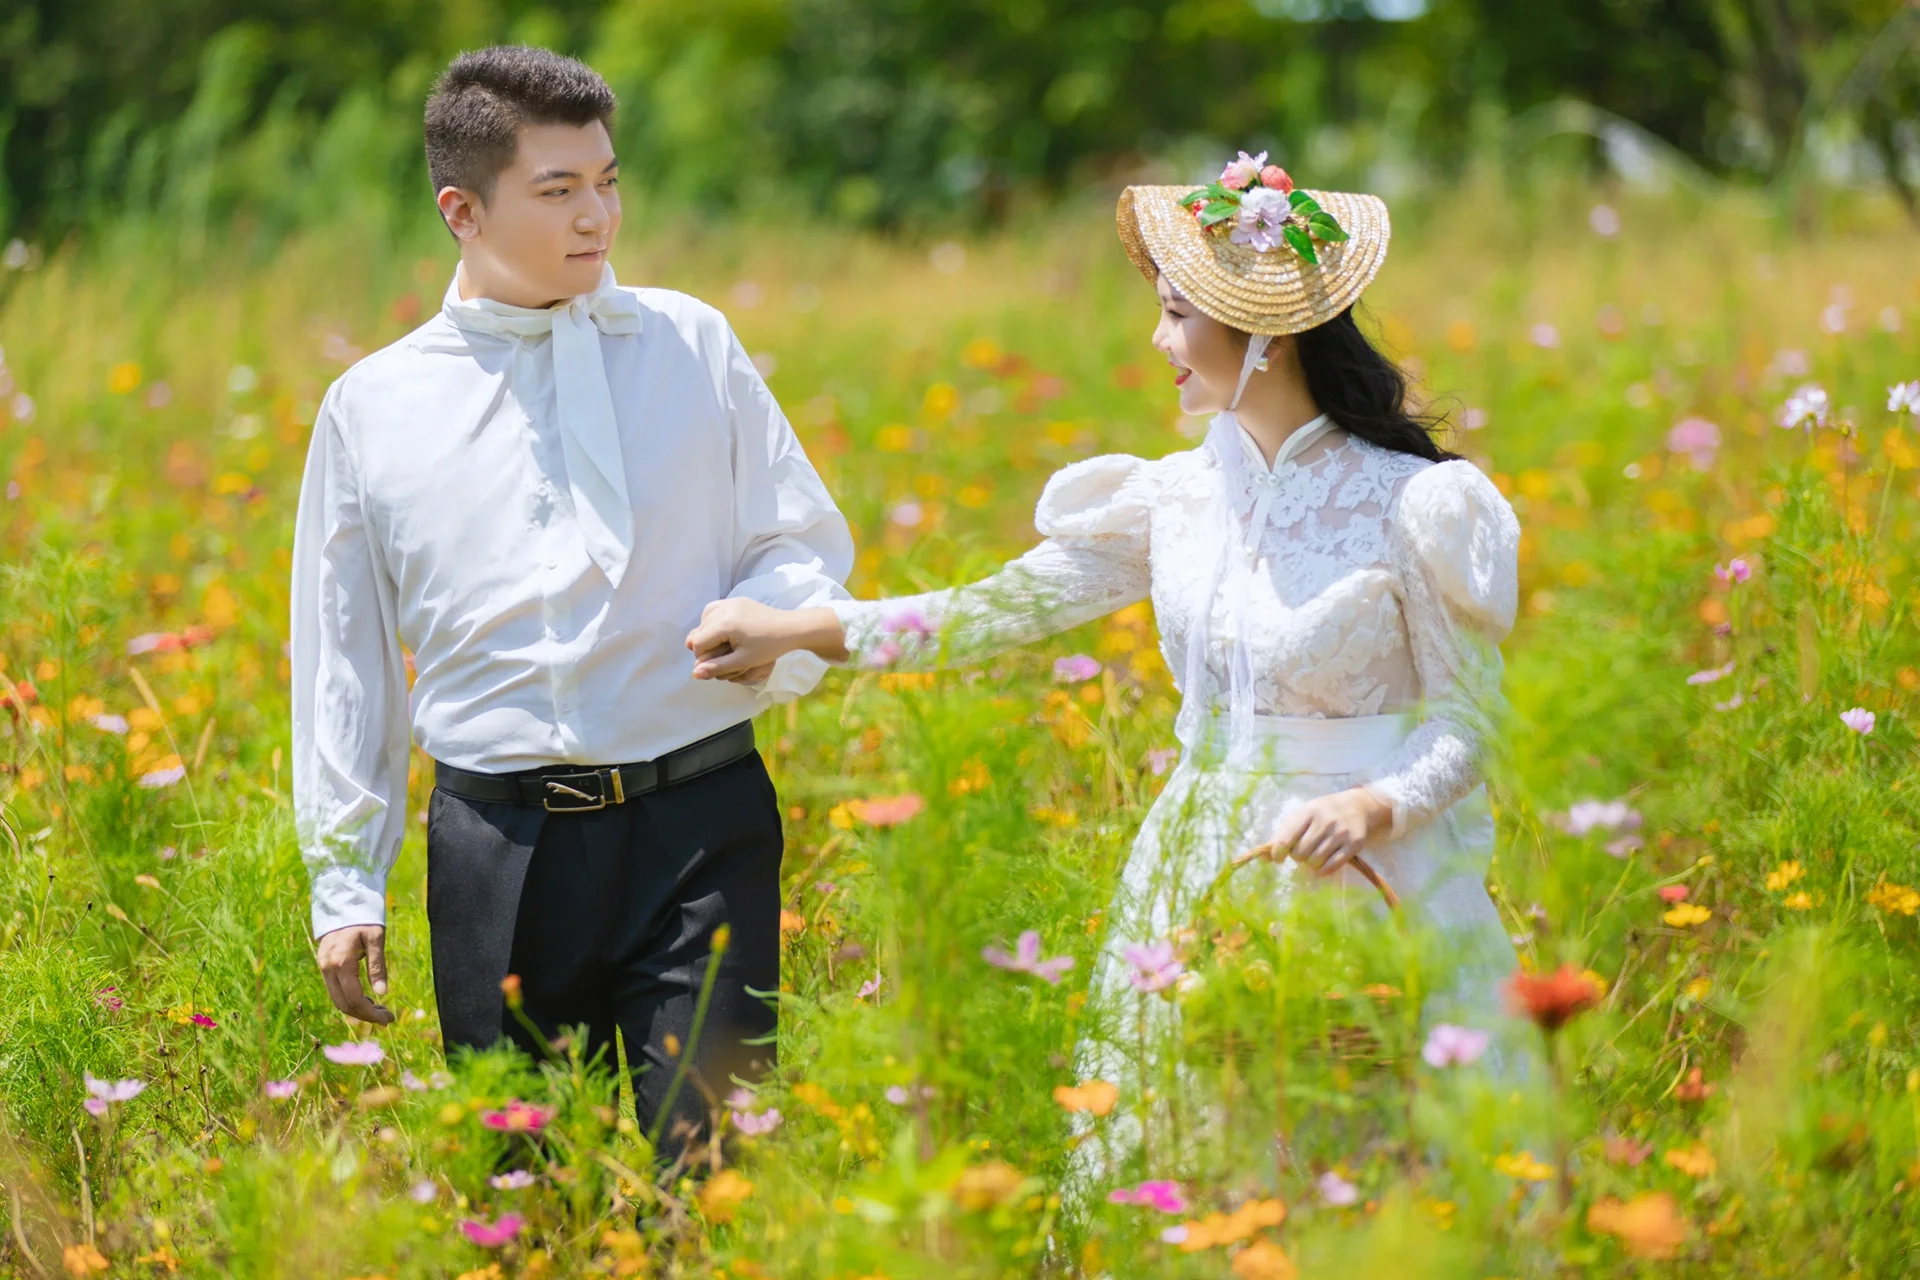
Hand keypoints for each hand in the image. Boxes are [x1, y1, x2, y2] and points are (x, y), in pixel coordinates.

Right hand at [316, 924, 395, 1024]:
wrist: (343, 902)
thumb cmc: (364, 919)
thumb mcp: (376, 939)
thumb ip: (377, 966)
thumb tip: (382, 993)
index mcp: (341, 962)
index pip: (354, 999)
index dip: (370, 1013)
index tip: (388, 1019)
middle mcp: (328, 967)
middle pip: (343, 1004)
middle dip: (365, 1015)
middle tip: (387, 1018)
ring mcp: (323, 967)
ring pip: (337, 1000)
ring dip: (357, 1009)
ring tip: (380, 1011)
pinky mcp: (324, 965)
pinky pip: (335, 990)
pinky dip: (350, 999)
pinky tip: (367, 999)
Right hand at [686, 600, 846, 682]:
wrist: (790, 628)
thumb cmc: (769, 647)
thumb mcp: (743, 661)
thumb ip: (717, 667)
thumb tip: (694, 675)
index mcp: (724, 623)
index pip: (698, 643)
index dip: (704, 658)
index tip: (720, 663)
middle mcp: (724, 608)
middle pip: (698, 631)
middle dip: (705, 646)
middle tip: (723, 656)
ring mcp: (730, 601)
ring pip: (704, 619)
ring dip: (708, 633)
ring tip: (723, 644)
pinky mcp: (737, 599)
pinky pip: (714, 609)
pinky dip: (714, 621)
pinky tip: (725, 632)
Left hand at [1268, 786, 1393, 878]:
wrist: (1356, 807)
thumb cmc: (1322, 813)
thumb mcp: (1301, 816)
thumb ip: (1282, 835)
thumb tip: (1264, 858)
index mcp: (1308, 812)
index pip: (1285, 839)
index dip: (1277, 853)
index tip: (1278, 858)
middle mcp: (1325, 821)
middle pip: (1300, 853)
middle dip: (1298, 856)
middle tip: (1303, 851)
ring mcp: (1341, 833)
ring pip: (1315, 862)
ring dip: (1311, 864)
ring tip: (1314, 855)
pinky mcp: (1354, 844)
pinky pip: (1331, 867)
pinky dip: (1322, 871)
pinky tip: (1321, 865)